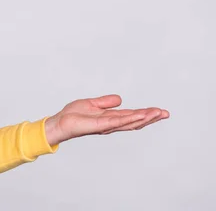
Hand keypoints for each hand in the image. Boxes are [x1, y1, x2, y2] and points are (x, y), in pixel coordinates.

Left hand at [44, 94, 168, 145]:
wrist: (60, 122)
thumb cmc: (74, 115)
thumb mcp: (92, 103)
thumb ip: (106, 102)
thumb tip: (121, 99)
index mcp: (111, 118)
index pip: (132, 116)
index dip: (146, 114)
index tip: (160, 111)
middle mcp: (111, 124)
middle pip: (135, 121)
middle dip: (150, 118)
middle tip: (166, 113)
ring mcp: (106, 125)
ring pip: (129, 122)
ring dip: (144, 118)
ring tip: (157, 113)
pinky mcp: (99, 125)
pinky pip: (116, 121)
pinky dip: (128, 118)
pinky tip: (139, 115)